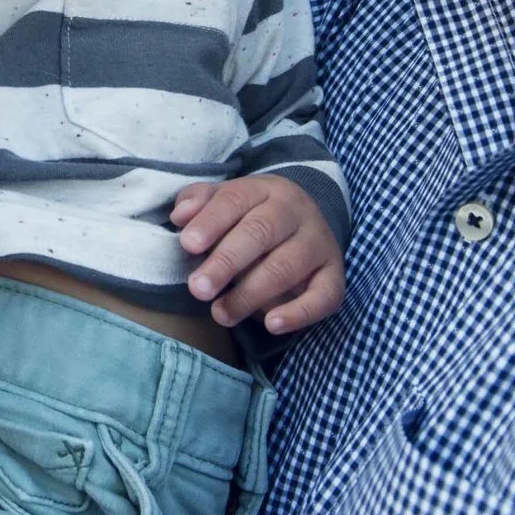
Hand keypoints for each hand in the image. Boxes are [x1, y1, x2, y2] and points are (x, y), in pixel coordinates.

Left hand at [170, 173, 345, 333]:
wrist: (305, 224)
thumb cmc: (250, 219)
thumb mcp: (225, 203)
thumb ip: (199, 204)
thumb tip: (180, 215)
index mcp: (265, 190)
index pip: (236, 200)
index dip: (211, 222)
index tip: (187, 245)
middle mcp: (296, 212)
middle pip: (261, 232)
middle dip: (226, 261)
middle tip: (198, 288)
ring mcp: (318, 243)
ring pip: (287, 267)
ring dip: (250, 294)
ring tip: (220, 314)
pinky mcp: (333, 276)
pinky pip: (324, 295)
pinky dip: (299, 313)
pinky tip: (272, 324)